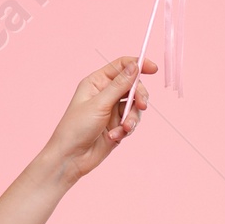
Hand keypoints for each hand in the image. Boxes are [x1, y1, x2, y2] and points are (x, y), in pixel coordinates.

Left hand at [47, 54, 157, 184]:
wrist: (70, 158)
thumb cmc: (76, 128)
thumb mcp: (99, 104)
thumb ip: (119, 85)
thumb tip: (135, 66)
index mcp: (97, 82)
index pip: (121, 66)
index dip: (138, 65)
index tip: (153, 69)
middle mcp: (105, 94)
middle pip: (133, 86)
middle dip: (139, 96)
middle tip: (141, 105)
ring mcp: (112, 110)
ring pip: (135, 106)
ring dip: (132, 117)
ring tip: (125, 128)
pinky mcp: (117, 125)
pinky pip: (132, 122)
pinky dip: (127, 129)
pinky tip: (114, 137)